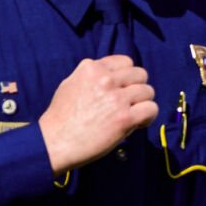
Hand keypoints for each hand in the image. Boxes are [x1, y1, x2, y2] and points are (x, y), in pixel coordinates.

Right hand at [37, 55, 156, 173]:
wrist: (54, 143)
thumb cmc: (60, 119)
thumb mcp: (70, 85)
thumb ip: (92, 77)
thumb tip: (111, 76)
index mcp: (91, 68)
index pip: (125, 62)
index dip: (127, 76)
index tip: (122, 89)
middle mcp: (105, 79)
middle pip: (140, 74)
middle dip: (137, 88)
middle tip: (128, 104)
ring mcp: (116, 98)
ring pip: (148, 91)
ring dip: (143, 104)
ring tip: (132, 115)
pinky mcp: (124, 117)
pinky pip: (151, 109)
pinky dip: (148, 117)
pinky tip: (138, 124)